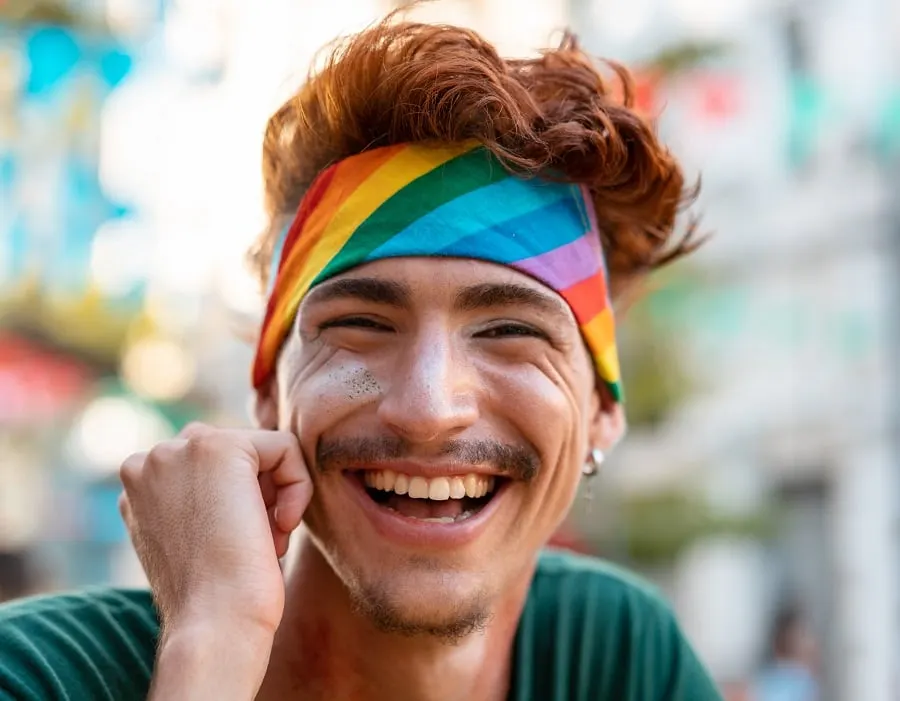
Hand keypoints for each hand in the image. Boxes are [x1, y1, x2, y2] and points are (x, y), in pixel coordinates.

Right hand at [119, 423, 312, 638]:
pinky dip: (298, 485)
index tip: (238, 547)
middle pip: (233, 454)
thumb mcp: (196, 538)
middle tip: (256, 544)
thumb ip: (202, 498)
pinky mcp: (217, 447)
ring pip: (259, 449)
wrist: (214, 625)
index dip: (238, 506)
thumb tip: (239, 479)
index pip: (207, 469)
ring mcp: (176, 450)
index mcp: (138, 488)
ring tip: (267, 538)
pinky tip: (283, 525)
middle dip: (257, 496)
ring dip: (275, 493)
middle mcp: (146, 462)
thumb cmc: (215, 599)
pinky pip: (284, 446)